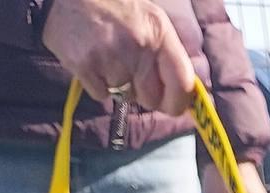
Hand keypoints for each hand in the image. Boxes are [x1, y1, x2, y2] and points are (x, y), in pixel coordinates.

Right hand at [41, 0, 195, 114]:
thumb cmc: (110, 5)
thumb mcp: (147, 18)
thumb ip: (165, 52)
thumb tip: (182, 91)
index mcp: (159, 32)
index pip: (182, 83)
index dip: (179, 102)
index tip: (174, 106)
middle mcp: (139, 45)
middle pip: (152, 99)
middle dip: (143, 92)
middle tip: (128, 69)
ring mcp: (112, 57)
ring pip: (125, 97)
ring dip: (117, 84)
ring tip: (106, 54)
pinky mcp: (87, 67)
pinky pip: (101, 95)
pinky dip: (96, 83)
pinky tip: (92, 58)